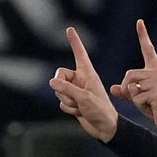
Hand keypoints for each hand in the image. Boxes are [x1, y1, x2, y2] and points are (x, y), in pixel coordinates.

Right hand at [49, 27, 117, 141]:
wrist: (105, 127)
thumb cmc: (100, 110)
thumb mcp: (84, 97)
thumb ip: (67, 88)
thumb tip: (51, 82)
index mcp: (88, 73)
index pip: (80, 54)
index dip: (75, 42)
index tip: (70, 29)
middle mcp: (80, 79)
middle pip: (59, 76)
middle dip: (62, 88)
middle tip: (75, 97)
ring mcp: (76, 90)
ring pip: (58, 91)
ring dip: (67, 101)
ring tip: (81, 106)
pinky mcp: (73, 101)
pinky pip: (61, 102)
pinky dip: (68, 108)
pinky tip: (79, 112)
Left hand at [111, 19, 156, 135]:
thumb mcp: (141, 98)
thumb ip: (128, 92)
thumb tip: (113, 88)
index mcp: (155, 70)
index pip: (148, 49)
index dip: (143, 35)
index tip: (139, 22)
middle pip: (128, 75)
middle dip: (127, 90)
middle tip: (140, 100)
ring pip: (131, 87)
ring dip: (134, 100)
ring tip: (149, 104)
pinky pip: (137, 98)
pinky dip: (140, 106)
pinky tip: (152, 107)